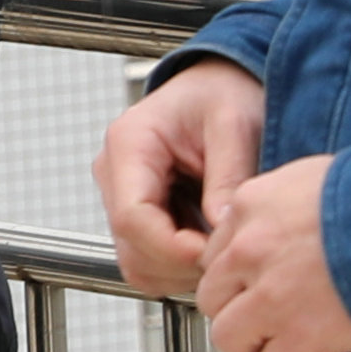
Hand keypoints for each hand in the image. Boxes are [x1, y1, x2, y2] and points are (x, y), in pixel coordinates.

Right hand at [95, 60, 266, 302]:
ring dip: (181, 268)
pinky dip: (180, 264)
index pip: (132, 218)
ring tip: (220, 242)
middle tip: (227, 252)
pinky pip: (149, 259)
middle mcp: (114, 173)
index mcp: (129, 144)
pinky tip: (208, 239)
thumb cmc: (224, 92)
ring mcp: (121, 196)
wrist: (219, 83)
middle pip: (131, 248)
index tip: (215, 252)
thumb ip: (228, 178)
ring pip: (137, 263)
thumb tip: (223, 232)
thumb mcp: (236, 125)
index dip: (173, 248)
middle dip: (182, 263)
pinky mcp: (135, 213)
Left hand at [197, 155, 350, 351]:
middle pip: (214, 296)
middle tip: (270, 313)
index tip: (259, 280)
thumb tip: (270, 221)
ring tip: (285, 339)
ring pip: (229, 338)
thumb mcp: (316, 177)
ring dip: (256, 343)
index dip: (240, 273)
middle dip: (239, 309)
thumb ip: (280, 201)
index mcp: (250, 207)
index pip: (216, 252)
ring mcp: (271, 296)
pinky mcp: (301, 334)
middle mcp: (249, 251)